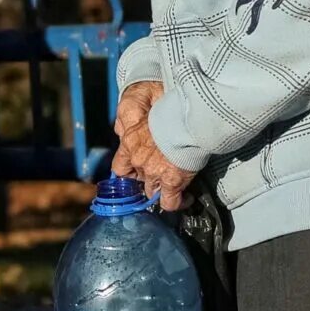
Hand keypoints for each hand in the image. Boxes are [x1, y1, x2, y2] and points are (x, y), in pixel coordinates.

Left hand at [110, 82, 195, 209]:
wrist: (189, 116)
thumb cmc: (171, 108)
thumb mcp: (143, 107)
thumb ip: (130, 119)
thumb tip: (122, 128)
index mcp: (129, 141)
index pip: (120, 167)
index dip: (129, 173)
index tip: (136, 175)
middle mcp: (138, 159)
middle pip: (138, 180)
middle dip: (148, 179)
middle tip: (162, 176)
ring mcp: (153, 172)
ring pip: (152, 192)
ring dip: (162, 190)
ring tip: (175, 187)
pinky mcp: (171, 181)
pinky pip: (170, 203)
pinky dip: (177, 203)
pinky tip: (186, 198)